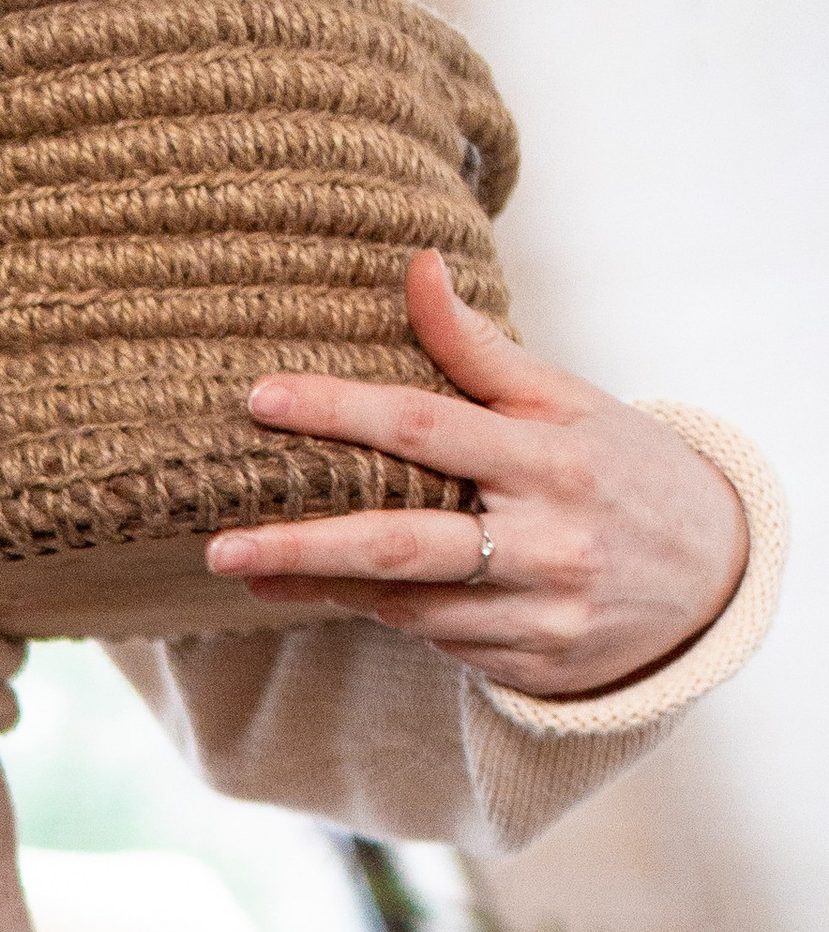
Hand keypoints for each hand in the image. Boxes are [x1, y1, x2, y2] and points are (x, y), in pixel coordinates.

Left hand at [206, 251, 749, 698]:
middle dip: (302, 546)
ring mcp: (535, 612)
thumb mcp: (566, 400)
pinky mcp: (526, 665)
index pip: (427, 426)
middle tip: (222, 544)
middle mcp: (543, 539)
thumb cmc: (620, 470)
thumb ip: (481, 349)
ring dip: (324, 585)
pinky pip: (432, 640)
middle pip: (400, 544)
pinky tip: (339, 592)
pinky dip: (384, 612)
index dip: (341, 411)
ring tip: (253, 566)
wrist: (709, 578)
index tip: (262, 400)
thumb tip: (418, 267)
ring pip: (405, 604)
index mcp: (550, 456)